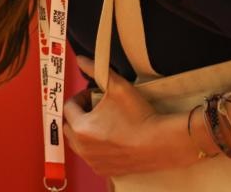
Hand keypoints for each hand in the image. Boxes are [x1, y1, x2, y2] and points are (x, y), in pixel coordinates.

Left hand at [62, 56, 197, 176]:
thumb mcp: (117, 86)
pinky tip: (110, 138)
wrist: (162, 143)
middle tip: (97, 107)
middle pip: (69, 125)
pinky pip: (90, 156)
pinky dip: (94, 147)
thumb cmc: (139, 115)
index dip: (81, 97)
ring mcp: (92, 161)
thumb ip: (95, 70)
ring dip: (84, 130)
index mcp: (80, 126)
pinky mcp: (104, 170)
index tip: (94, 94)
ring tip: (103, 121)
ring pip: (77, 142)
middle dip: (79, 114)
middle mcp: (82, 147)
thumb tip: (79, 59)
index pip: (69, 106)